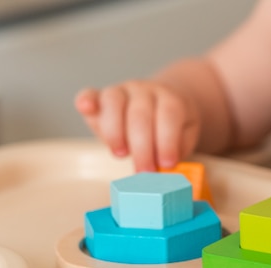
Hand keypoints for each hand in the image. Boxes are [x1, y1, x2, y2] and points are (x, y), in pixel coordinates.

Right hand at [74, 81, 200, 171]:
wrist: (163, 102)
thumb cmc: (173, 127)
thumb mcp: (184, 137)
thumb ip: (176, 151)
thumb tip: (166, 172)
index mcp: (170, 99)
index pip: (169, 116)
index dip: (167, 141)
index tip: (167, 164)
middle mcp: (145, 91)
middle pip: (140, 115)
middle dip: (141, 147)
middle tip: (144, 171)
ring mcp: (122, 91)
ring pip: (114, 103)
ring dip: (114, 132)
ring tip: (121, 154)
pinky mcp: (101, 96)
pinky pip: (90, 94)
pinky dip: (86, 100)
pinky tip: (86, 108)